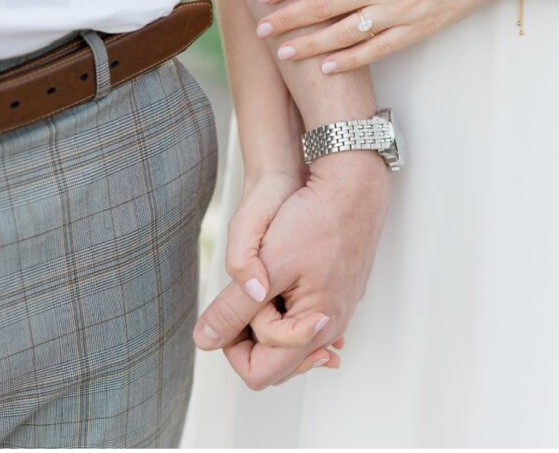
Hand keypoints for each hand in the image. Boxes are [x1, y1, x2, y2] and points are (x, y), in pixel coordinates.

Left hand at [194, 151, 389, 389]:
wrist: (353, 186)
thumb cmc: (315, 220)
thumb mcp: (268, 265)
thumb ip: (234, 308)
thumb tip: (205, 340)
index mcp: (314, 329)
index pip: (260, 373)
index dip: (235, 345)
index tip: (233, 308)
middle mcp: (330, 328)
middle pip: (276, 361)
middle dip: (251, 333)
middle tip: (247, 292)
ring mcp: (338, 311)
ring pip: (289, 338)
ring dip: (268, 317)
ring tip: (265, 280)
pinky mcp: (338, 293)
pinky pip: (305, 316)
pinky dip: (285, 306)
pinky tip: (280, 280)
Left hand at [254, 0, 554, 71]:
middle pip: (322, 6)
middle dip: (288, 19)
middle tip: (262, 30)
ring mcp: (399, 10)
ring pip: (344, 34)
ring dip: (310, 46)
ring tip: (284, 54)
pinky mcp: (417, 29)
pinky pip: (376, 50)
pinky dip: (350, 61)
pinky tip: (327, 68)